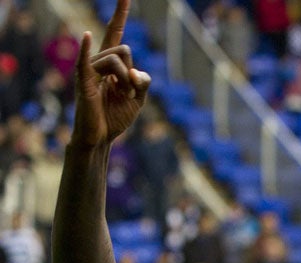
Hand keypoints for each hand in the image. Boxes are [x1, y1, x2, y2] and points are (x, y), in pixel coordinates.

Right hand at [72, 0, 149, 147]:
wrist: (100, 137)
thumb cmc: (115, 117)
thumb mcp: (138, 99)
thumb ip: (142, 82)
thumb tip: (136, 72)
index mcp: (111, 64)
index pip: (115, 33)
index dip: (120, 14)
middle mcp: (98, 62)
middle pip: (124, 50)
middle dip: (133, 72)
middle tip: (129, 92)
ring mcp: (90, 70)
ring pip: (116, 60)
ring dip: (126, 81)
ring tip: (122, 97)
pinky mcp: (84, 81)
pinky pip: (86, 62)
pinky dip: (87, 48)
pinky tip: (87, 36)